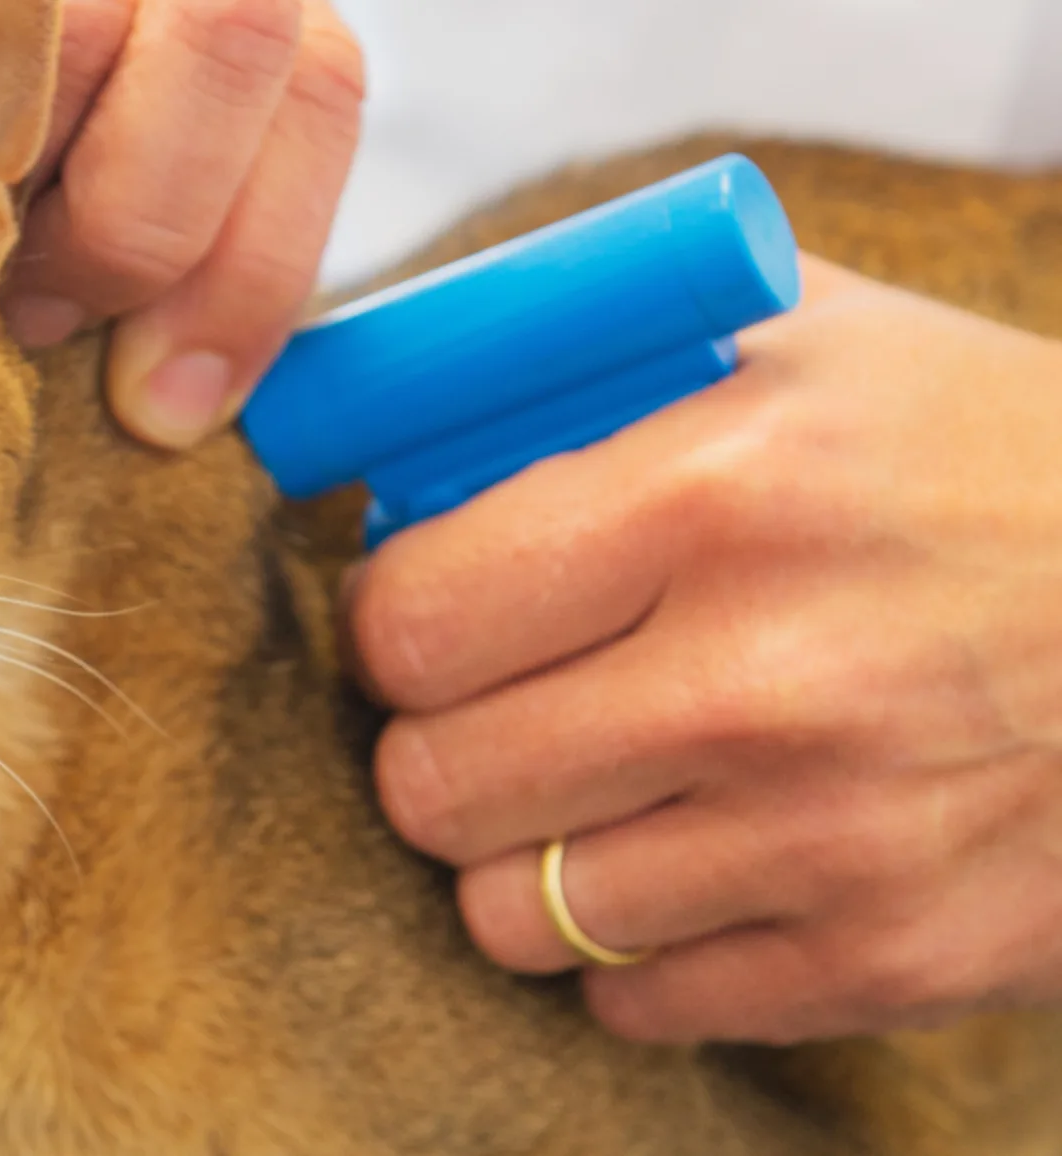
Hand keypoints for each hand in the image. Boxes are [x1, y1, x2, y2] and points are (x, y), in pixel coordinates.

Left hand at [346, 257, 1061, 1043]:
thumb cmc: (994, 457)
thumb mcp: (809, 338)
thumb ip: (589, 363)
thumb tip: (390, 419)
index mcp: (724, 491)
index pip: (411, 622)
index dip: (394, 623)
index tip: (431, 618)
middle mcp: (766, 680)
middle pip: (433, 784)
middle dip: (439, 745)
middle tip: (500, 708)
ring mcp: (831, 840)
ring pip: (510, 915)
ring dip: (527, 854)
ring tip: (599, 786)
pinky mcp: (889, 960)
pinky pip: (635, 1003)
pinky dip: (635, 946)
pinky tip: (698, 858)